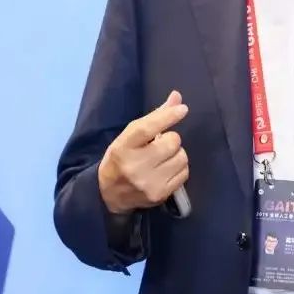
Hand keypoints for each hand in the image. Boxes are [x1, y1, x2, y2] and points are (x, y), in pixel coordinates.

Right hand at [98, 91, 189, 214]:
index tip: (182, 109)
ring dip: (176, 154)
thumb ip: (154, 117)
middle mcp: (134, 166)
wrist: (108, 194)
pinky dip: (179, 168)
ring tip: (163, 158)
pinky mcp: (160, 195)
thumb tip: (177, 97)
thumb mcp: (129, 136)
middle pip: (172, 142)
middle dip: (171, 140)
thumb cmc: (121, 159)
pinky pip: (184, 173)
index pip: (146, 129)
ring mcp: (148, 183)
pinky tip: (166, 170)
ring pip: (182, 157)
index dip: (167, 117)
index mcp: (123, 147)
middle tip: (161, 144)